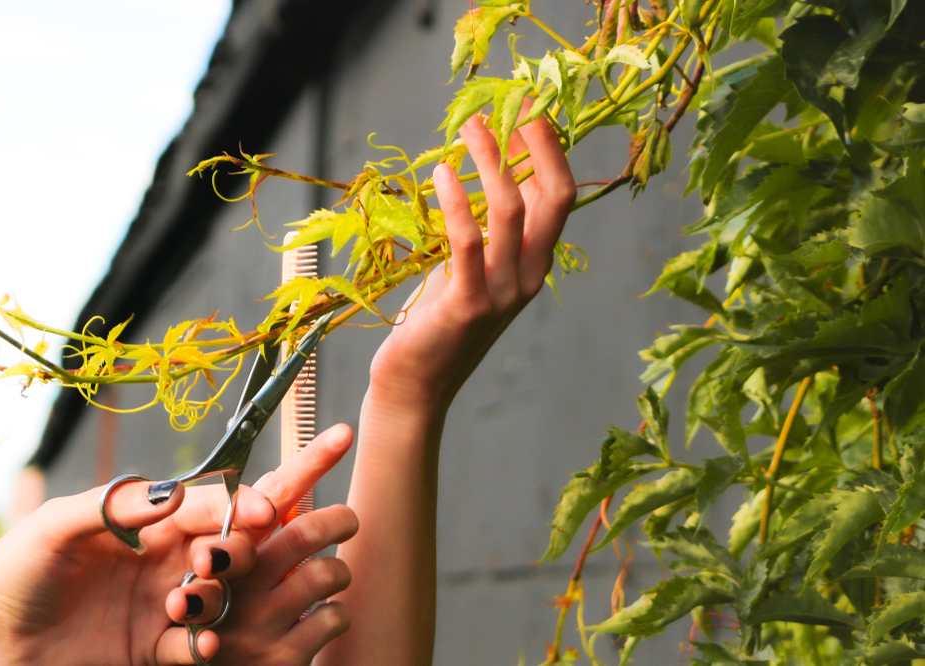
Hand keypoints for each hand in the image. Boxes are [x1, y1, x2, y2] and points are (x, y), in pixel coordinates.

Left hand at [0, 423, 352, 665]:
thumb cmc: (20, 566)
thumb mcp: (64, 524)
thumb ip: (120, 503)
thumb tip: (180, 491)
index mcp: (156, 522)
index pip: (219, 504)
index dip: (247, 504)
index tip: (267, 509)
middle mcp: (171, 560)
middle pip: (236, 548)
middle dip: (256, 548)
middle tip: (247, 555)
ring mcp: (167, 605)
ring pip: (225, 598)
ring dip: (219, 598)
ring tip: (185, 603)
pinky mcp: (157, 649)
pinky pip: (198, 645)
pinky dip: (204, 643)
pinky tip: (197, 642)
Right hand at [173, 427, 358, 665]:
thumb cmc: (210, 611)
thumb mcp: (213, 568)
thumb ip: (246, 528)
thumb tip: (280, 485)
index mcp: (221, 543)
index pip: (270, 491)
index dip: (311, 460)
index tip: (343, 435)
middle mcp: (236, 579)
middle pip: (305, 532)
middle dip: (339, 520)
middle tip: (347, 521)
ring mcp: (257, 621)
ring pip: (327, 573)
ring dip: (338, 571)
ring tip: (329, 577)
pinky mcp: (278, 658)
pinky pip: (334, 618)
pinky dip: (336, 614)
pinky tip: (319, 618)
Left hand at [369, 106, 576, 411]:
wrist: (416, 385)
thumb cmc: (437, 322)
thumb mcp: (472, 270)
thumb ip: (489, 233)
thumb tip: (490, 176)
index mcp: (534, 265)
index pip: (559, 197)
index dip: (549, 150)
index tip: (529, 109)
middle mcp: (529, 277)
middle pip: (553, 198)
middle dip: (536, 144)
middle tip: (511, 104)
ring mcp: (503, 292)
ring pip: (511, 211)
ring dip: (492, 161)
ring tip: (470, 128)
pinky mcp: (469, 304)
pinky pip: (470, 242)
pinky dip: (458, 202)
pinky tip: (443, 173)